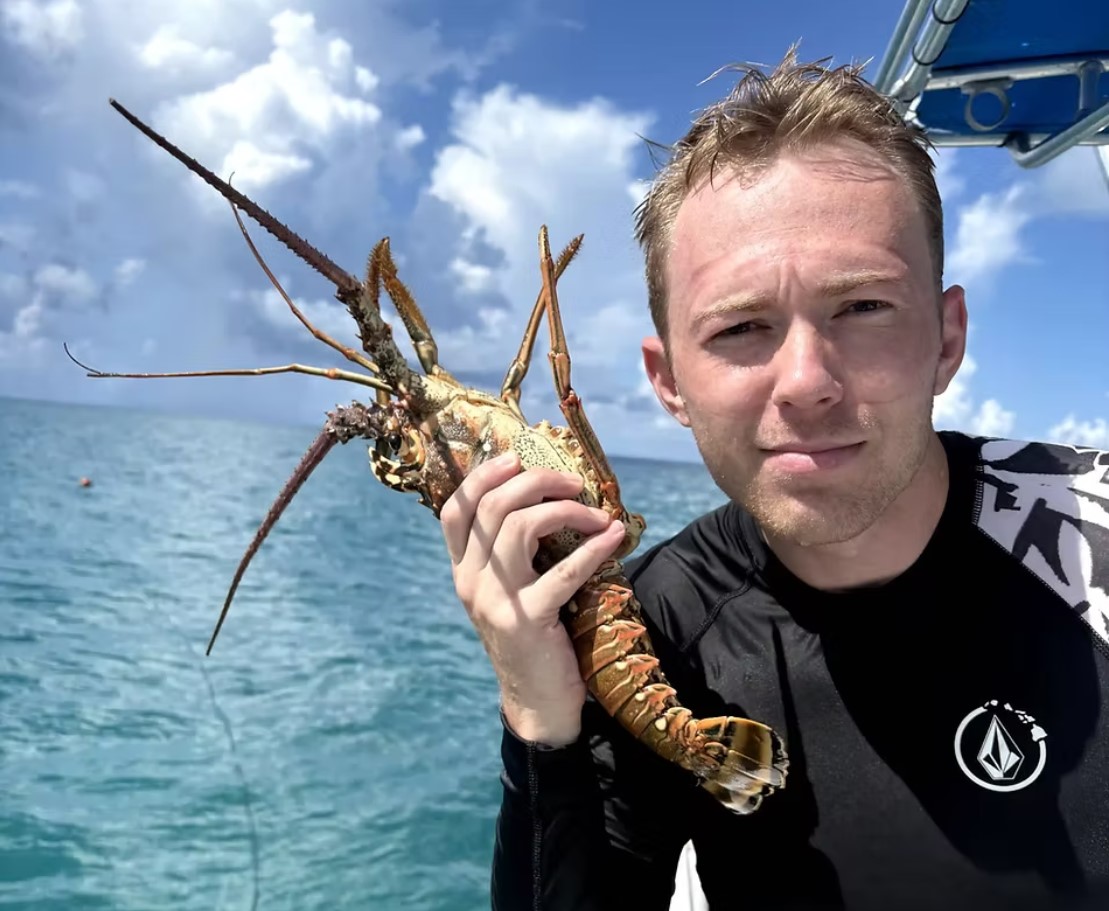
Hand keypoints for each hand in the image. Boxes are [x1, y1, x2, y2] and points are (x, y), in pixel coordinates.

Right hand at [440, 452, 625, 745]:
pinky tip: (612, 537)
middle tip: (573, 482)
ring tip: (597, 514)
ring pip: (520, 527)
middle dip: (537, 482)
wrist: (537, 703)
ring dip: (566, 510)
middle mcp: (471, 582)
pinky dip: (592, 548)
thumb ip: (514, 553)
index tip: (518, 458)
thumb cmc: (534, 637)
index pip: (454, 509)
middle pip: (492, 507)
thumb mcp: (510, 591)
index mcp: (463, 571)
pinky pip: (562, 572)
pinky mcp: (527, 621)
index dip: (483, 476)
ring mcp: (495, 602)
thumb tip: (549, 495)